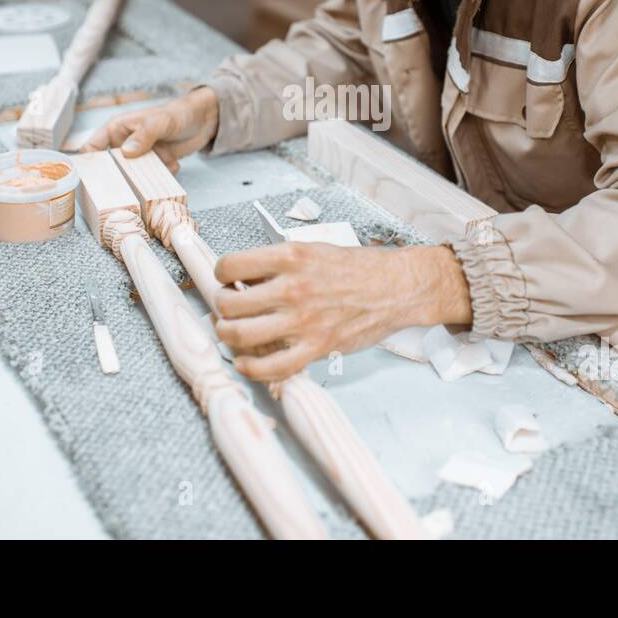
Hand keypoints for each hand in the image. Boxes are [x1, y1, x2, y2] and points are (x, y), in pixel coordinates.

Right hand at [80, 87, 218, 171]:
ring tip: (151, 181)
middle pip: (111, 168)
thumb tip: (127, 152)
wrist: (205, 119)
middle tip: (124, 190)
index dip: (89, 164)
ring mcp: (141, 157)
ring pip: (133, 177)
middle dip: (117, 180)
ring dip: (142, 181)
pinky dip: (161, 178)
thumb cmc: (178, 113)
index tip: (92, 181)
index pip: (92, 148)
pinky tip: (173, 165)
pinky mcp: (156, 165)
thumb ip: (144, 135)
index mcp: (117, 130)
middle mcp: (125, 145)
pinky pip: (152, 179)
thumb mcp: (160, 121)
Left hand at [212, 242, 471, 381]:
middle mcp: (292, 288)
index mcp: (290, 257)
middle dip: (221, 307)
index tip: (228, 280)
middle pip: (227, 303)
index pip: (230, 265)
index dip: (222, 274)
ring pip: (238, 335)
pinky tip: (246, 361)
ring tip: (233, 332)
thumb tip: (244, 281)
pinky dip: (250, 367)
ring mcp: (303, 320)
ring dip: (228, 335)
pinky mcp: (316, 347)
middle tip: (229, 309)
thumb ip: (278, 265)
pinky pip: (270, 367)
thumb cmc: (357, 268)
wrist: (396, 287)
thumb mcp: (313, 250)